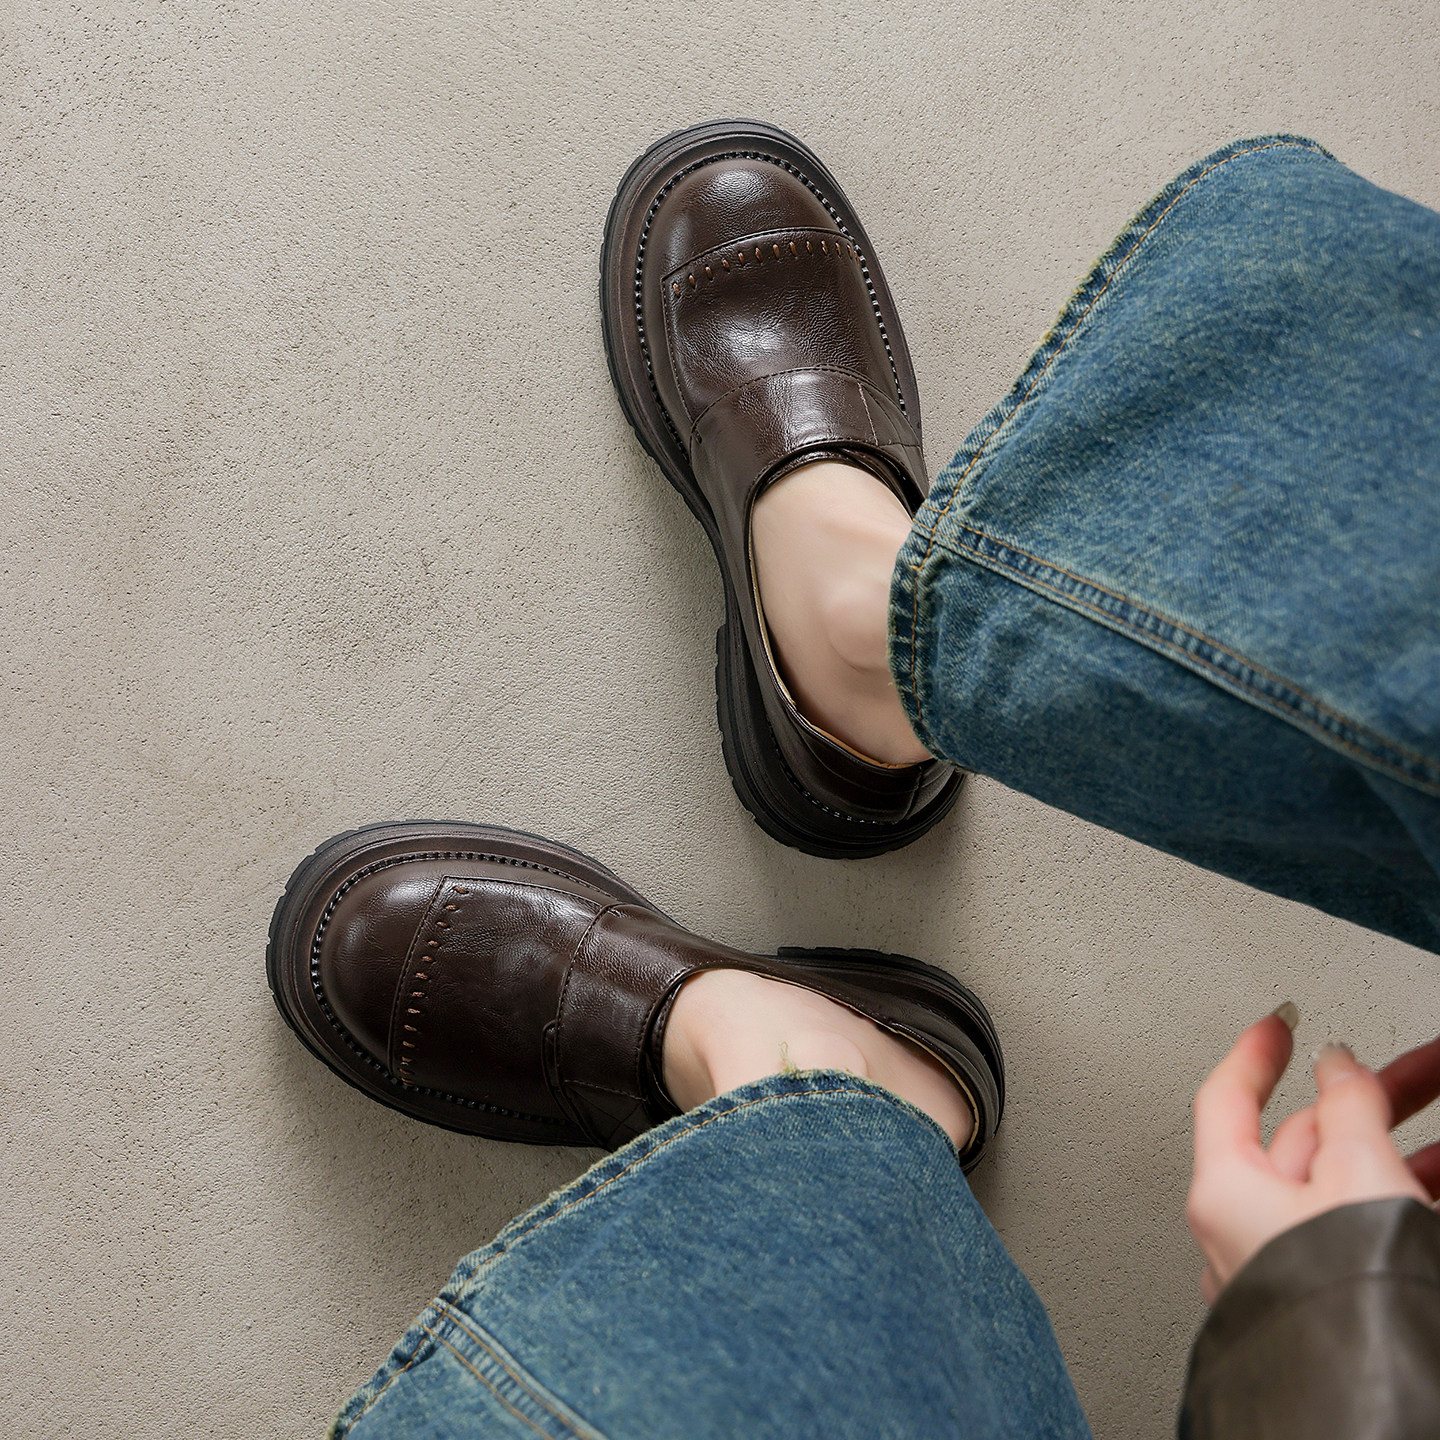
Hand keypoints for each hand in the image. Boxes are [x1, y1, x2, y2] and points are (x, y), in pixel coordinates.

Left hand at [1187, 1010, 1439, 1302]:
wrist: (1379, 1410)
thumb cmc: (1346, 1297)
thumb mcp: (1354, 1173)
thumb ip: (1345, 1108)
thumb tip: (1335, 1064)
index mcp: (1225, 1190)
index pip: (1227, 1098)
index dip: (1256, 1053)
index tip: (1278, 1022)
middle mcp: (1245, 1229)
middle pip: (1306, 1139)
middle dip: (1370, 1096)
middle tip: (1425, 1066)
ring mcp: (1289, 1265)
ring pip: (1344, 1185)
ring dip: (1399, 1147)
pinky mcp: (1330, 1294)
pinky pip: (1362, 1226)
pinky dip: (1403, 1194)